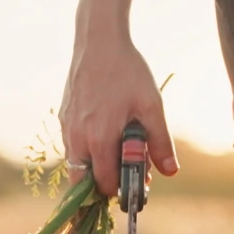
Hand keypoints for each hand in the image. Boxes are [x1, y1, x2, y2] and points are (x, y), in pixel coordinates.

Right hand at [59, 39, 177, 196]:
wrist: (98, 42)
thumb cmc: (127, 72)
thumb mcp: (151, 107)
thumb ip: (160, 142)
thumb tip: (170, 172)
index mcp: (99, 140)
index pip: (104, 184)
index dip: (120, 191)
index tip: (134, 187)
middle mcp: (77, 138)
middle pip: (82, 183)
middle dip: (101, 186)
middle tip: (122, 178)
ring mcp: (66, 128)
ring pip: (75, 165)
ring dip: (93, 168)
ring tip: (115, 154)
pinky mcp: (62, 118)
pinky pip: (71, 146)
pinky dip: (85, 150)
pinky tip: (104, 133)